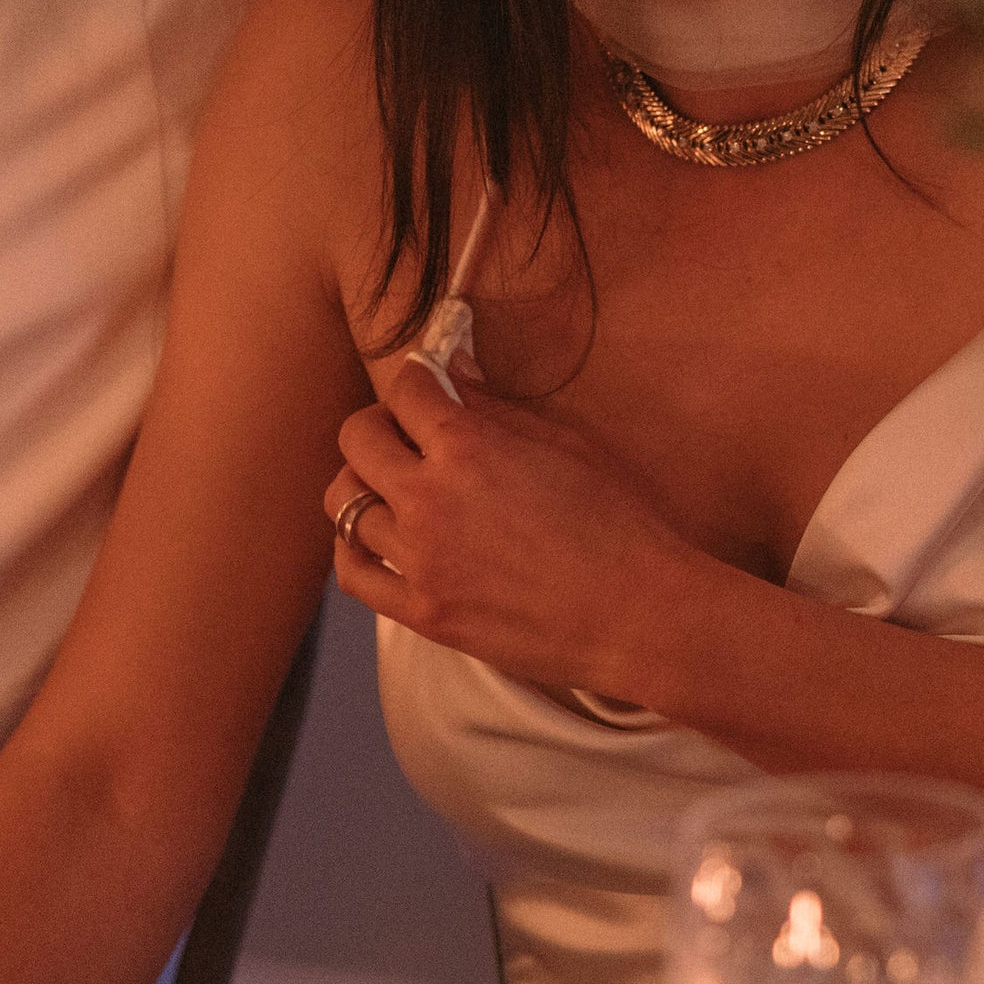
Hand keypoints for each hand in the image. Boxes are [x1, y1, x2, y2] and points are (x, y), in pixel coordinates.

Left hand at [324, 357, 715, 705]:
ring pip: (343, 503)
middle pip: (357, 439)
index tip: (426, 386)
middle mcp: (431, 499)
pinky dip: (353, 547)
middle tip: (406, 432)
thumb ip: (497, 406)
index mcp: (469, 447)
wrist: (639, 614)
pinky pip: (353, 572)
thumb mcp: (565, 442)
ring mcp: (421, 560)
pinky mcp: (423, 613)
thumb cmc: (619, 521)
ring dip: (364, 483)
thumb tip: (453, 369)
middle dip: (378, 422)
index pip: (404, 388)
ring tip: (394, 486)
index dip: (415, 379)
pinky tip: (378, 537)